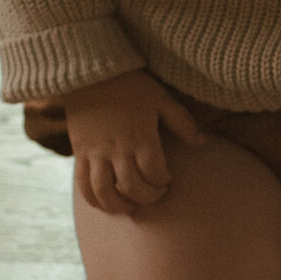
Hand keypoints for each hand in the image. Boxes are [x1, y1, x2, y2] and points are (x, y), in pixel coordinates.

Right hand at [65, 70, 206, 214]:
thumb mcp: (161, 99)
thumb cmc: (130, 85)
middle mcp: (117, 148)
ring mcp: (96, 152)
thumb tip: (201, 142)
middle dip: (148, 197)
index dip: (163, 181)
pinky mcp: (79, 152)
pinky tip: (105, 204)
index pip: (154, 172)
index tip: (167, 179)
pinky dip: (93, 200)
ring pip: (105, 192)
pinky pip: (82, 184)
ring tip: (131, 206)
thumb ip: (182, 122)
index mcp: (140, 136)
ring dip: (120, 206)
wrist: (90, 72)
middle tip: (155, 195)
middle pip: (132, 187)